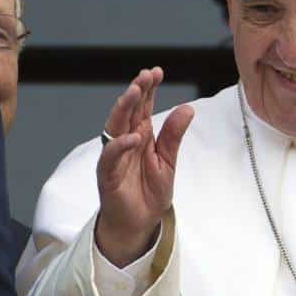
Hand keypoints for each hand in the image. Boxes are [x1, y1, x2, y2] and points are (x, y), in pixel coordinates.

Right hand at [94, 67, 193, 267]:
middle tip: (145, 75)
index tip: (157, 72)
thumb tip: (187, 108)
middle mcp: (125, 141)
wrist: (140, 223)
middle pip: (128, 111)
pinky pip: (110, 157)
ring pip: (115, 126)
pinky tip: (133, 137)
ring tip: (135, 92)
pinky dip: (120, 145)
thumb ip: (173, 136)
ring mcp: (115, 156)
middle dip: (136, 91)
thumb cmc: (150, 192)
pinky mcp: (107, 174)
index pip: (143, 106)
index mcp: (141, 135)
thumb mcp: (168, 161)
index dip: (148, 88)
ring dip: (124, 108)